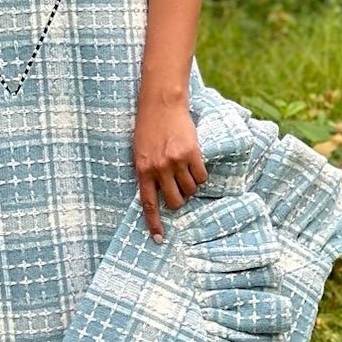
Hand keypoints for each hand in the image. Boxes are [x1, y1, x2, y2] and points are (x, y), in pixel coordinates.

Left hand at [132, 96, 207, 243]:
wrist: (161, 102)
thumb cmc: (149, 128)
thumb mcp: (140, 152)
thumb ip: (147, 173)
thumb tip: (159, 197)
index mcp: (143, 170)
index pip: (149, 204)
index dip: (154, 224)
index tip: (159, 239)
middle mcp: (158, 169)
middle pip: (175, 202)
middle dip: (180, 200)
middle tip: (179, 188)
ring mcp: (175, 162)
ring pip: (190, 190)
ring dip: (190, 186)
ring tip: (185, 170)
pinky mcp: (191, 154)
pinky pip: (201, 177)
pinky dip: (201, 175)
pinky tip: (195, 164)